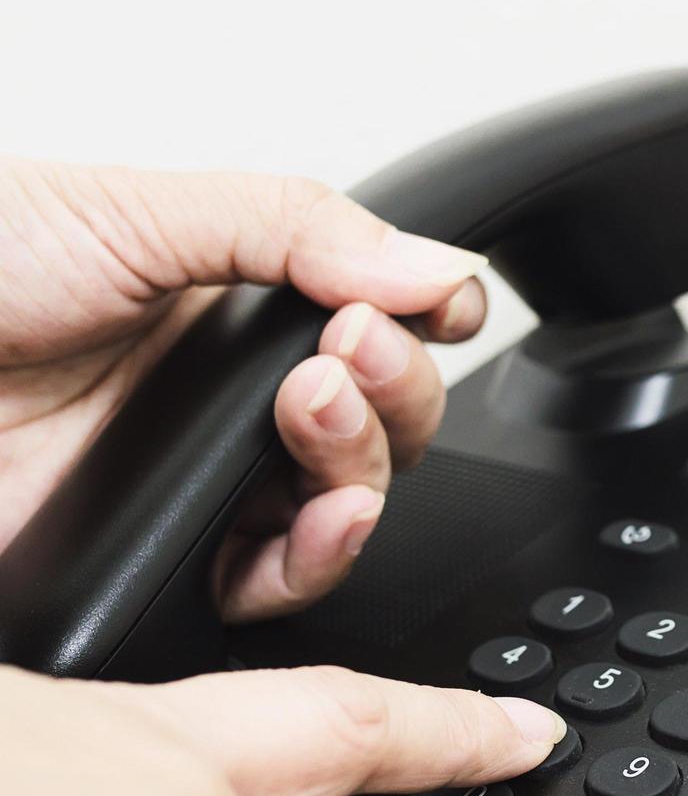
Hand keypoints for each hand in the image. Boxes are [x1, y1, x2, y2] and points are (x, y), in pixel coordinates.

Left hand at [0, 159, 489, 619]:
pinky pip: (282, 581)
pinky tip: (318, 514)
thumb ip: (300, 229)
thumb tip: (435, 264)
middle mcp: (236, 402)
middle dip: (393, 387)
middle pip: (385, 421)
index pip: (377, 324)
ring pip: (350, 503)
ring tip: (315, 411)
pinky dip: (320, 555)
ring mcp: (210, 484)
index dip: (423, 325)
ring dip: (365, 464)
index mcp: (239, 310)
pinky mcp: (174, 561)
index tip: (436, 311)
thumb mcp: (143, 214)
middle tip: (349, 351)